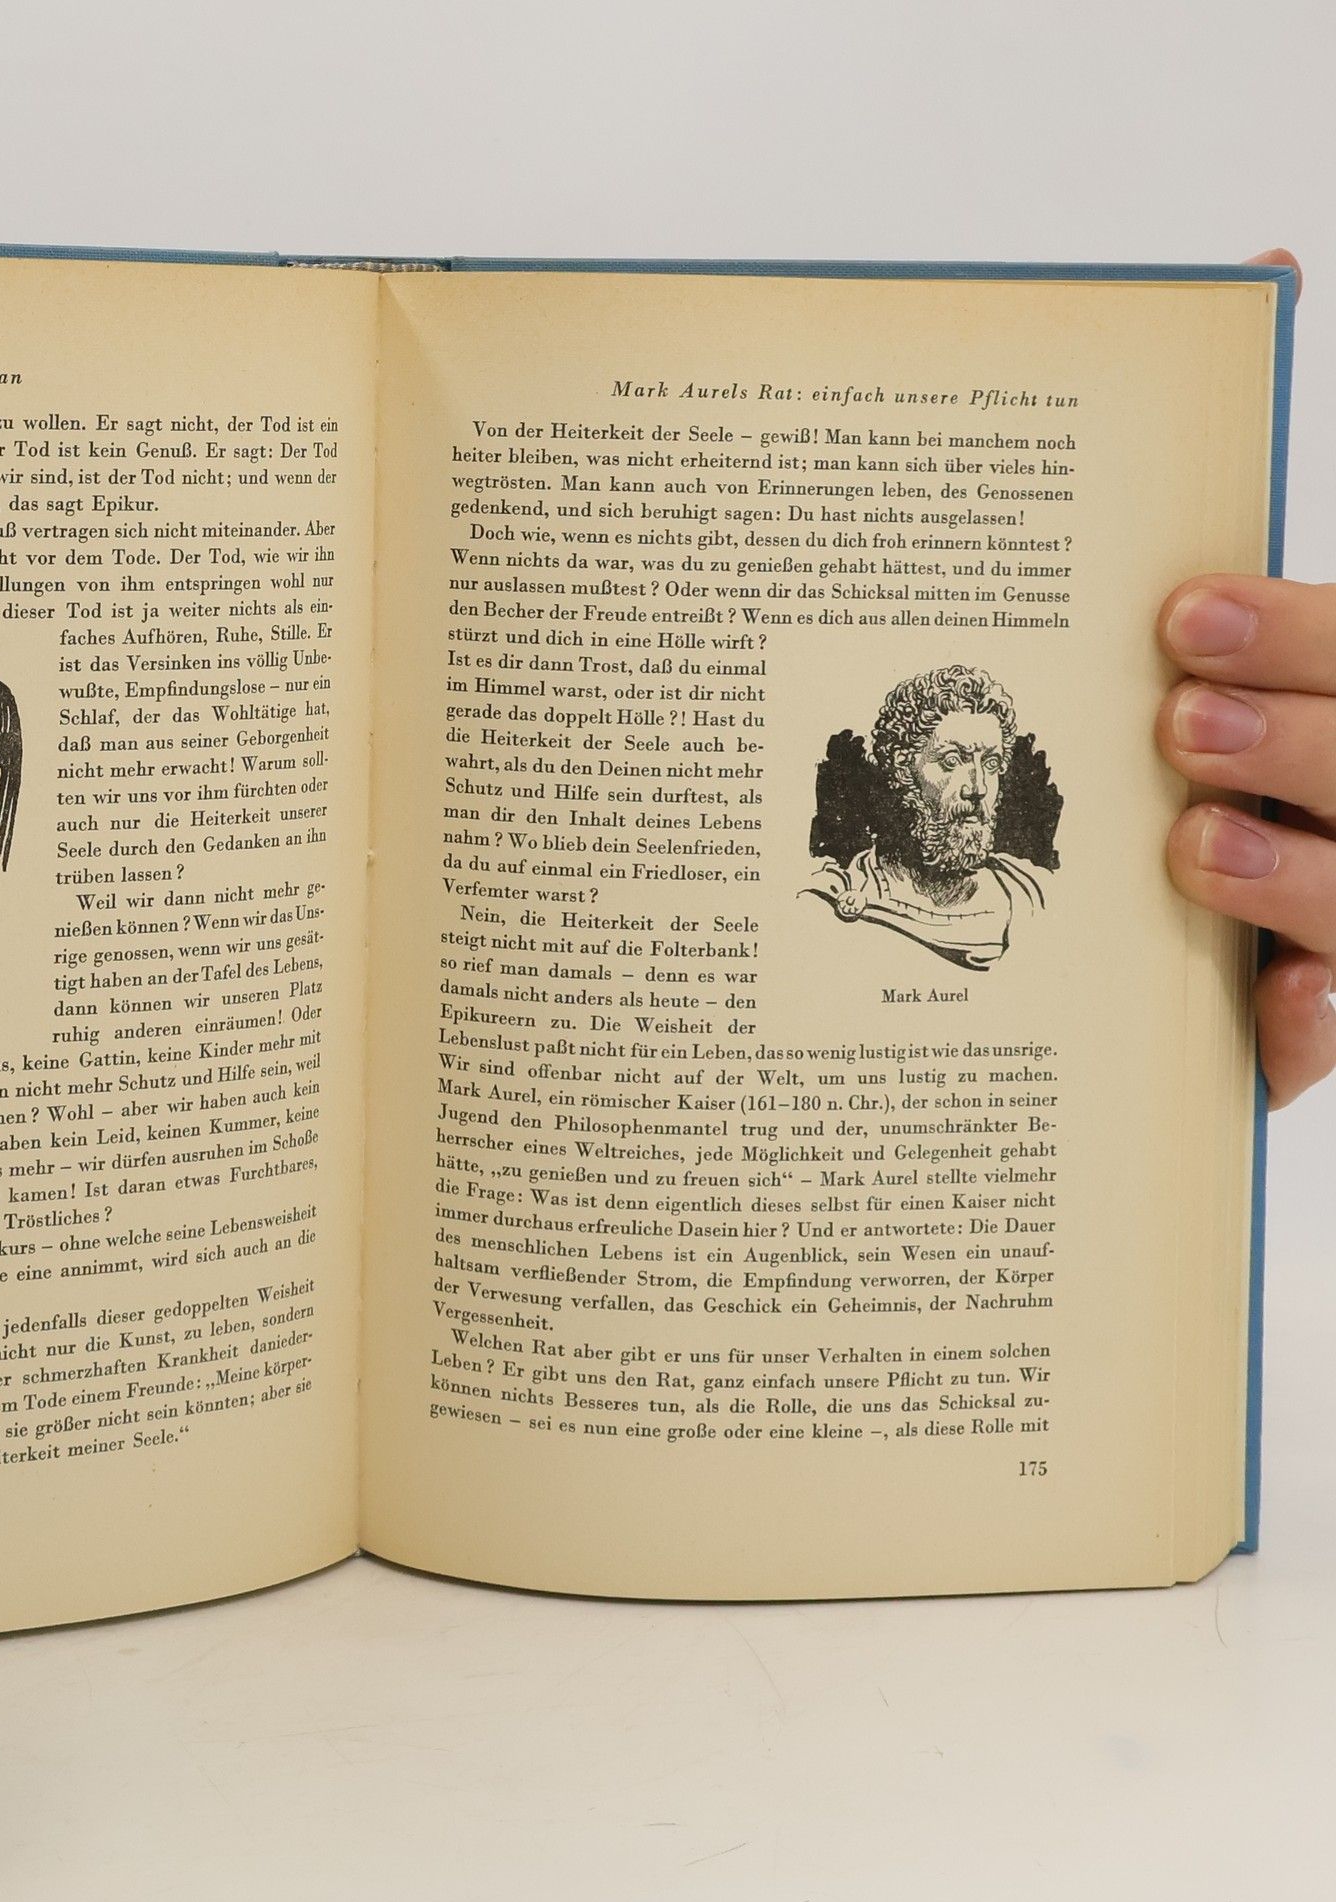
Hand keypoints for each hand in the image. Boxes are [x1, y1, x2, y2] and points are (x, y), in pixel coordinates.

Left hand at [1154, 249, 1332, 1107]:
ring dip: (1299, 878)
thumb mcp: (1230, 627)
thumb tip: (1264, 264)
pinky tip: (1269, 1004)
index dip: (1297, 635)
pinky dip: (1307, 1026)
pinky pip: (1331, 1037)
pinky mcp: (1317, 1010)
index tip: (1180, 617)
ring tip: (1195, 846)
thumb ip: (1236, 513)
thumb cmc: (1236, 702)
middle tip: (1181, 724)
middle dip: (1301, 741)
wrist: (1223, 814)